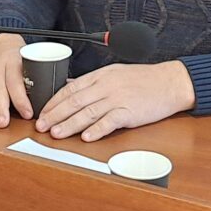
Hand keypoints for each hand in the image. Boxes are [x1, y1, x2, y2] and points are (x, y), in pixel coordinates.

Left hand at [35, 59, 193, 141]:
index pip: (71, 88)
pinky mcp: (130, 112)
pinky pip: (110, 121)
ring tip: (56, 134)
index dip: (54, 101)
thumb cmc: (143, 79)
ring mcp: (118, 98)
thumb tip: (71, 88)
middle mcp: (106, 85)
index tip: (42, 112)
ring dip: (70, 124)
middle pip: (75, 101)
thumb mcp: (115, 74)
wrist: (169, 82)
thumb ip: (94, 82)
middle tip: (42, 126)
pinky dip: (97, 130)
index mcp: (101, 75)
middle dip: (55, 114)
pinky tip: (86, 137)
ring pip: (88, 112)